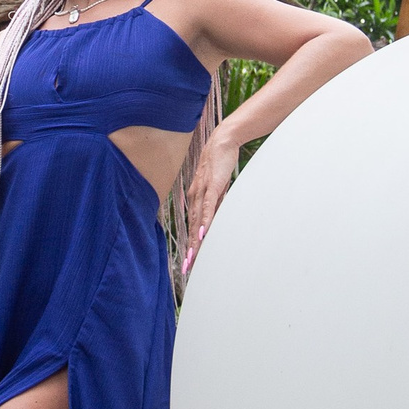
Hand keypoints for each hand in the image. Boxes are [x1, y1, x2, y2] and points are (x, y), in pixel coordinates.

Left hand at [180, 133, 241, 274]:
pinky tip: (202, 234)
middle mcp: (195, 197)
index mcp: (196, 198)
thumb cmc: (219, 163)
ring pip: (198, 221)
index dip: (190, 244)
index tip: (188, 261)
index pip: (192, 226)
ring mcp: (202, 192)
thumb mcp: (218, 187)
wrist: (221, 141)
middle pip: (192, 228)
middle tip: (187, 267)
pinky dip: (205, 221)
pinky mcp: (211, 186)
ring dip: (195, 240)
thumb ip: (216, 202)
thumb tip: (216, 216)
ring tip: (193, 257)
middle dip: (190, 249)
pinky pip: (208, 207)